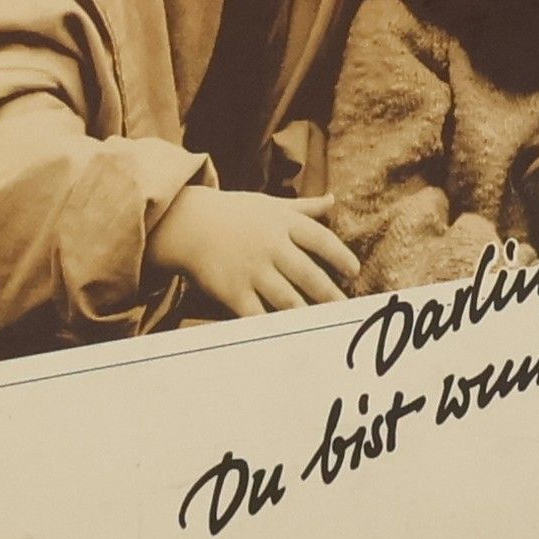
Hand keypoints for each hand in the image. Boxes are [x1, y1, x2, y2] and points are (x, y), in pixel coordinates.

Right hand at [146, 188, 361, 316]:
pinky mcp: (233, 292)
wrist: (184, 223)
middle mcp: (270, 246)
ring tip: (326, 328)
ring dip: (310, 316)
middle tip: (346, 311)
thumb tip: (332, 199)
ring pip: (288, 300)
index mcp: (282, 223)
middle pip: (309, 275)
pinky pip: (258, 315)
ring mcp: (251, 270)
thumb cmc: (231, 213)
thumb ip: (303, 207)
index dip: (341, 256)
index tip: (354, 272)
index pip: (321, 239)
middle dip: (331, 296)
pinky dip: (274, 329)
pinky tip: (289, 338)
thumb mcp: (269, 204)